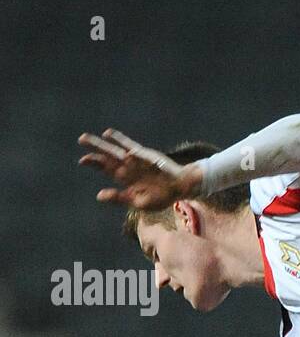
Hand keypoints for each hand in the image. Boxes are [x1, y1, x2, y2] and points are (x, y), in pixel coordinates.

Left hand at [78, 128, 202, 209]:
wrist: (181, 187)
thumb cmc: (161, 197)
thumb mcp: (138, 202)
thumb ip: (119, 198)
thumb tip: (99, 195)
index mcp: (126, 179)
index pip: (106, 168)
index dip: (94, 163)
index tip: (82, 160)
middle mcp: (128, 167)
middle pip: (108, 156)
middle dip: (95, 149)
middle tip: (81, 139)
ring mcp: (136, 160)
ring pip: (115, 149)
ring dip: (102, 143)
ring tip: (88, 136)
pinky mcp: (145, 154)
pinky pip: (129, 145)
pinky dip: (119, 140)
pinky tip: (108, 134)